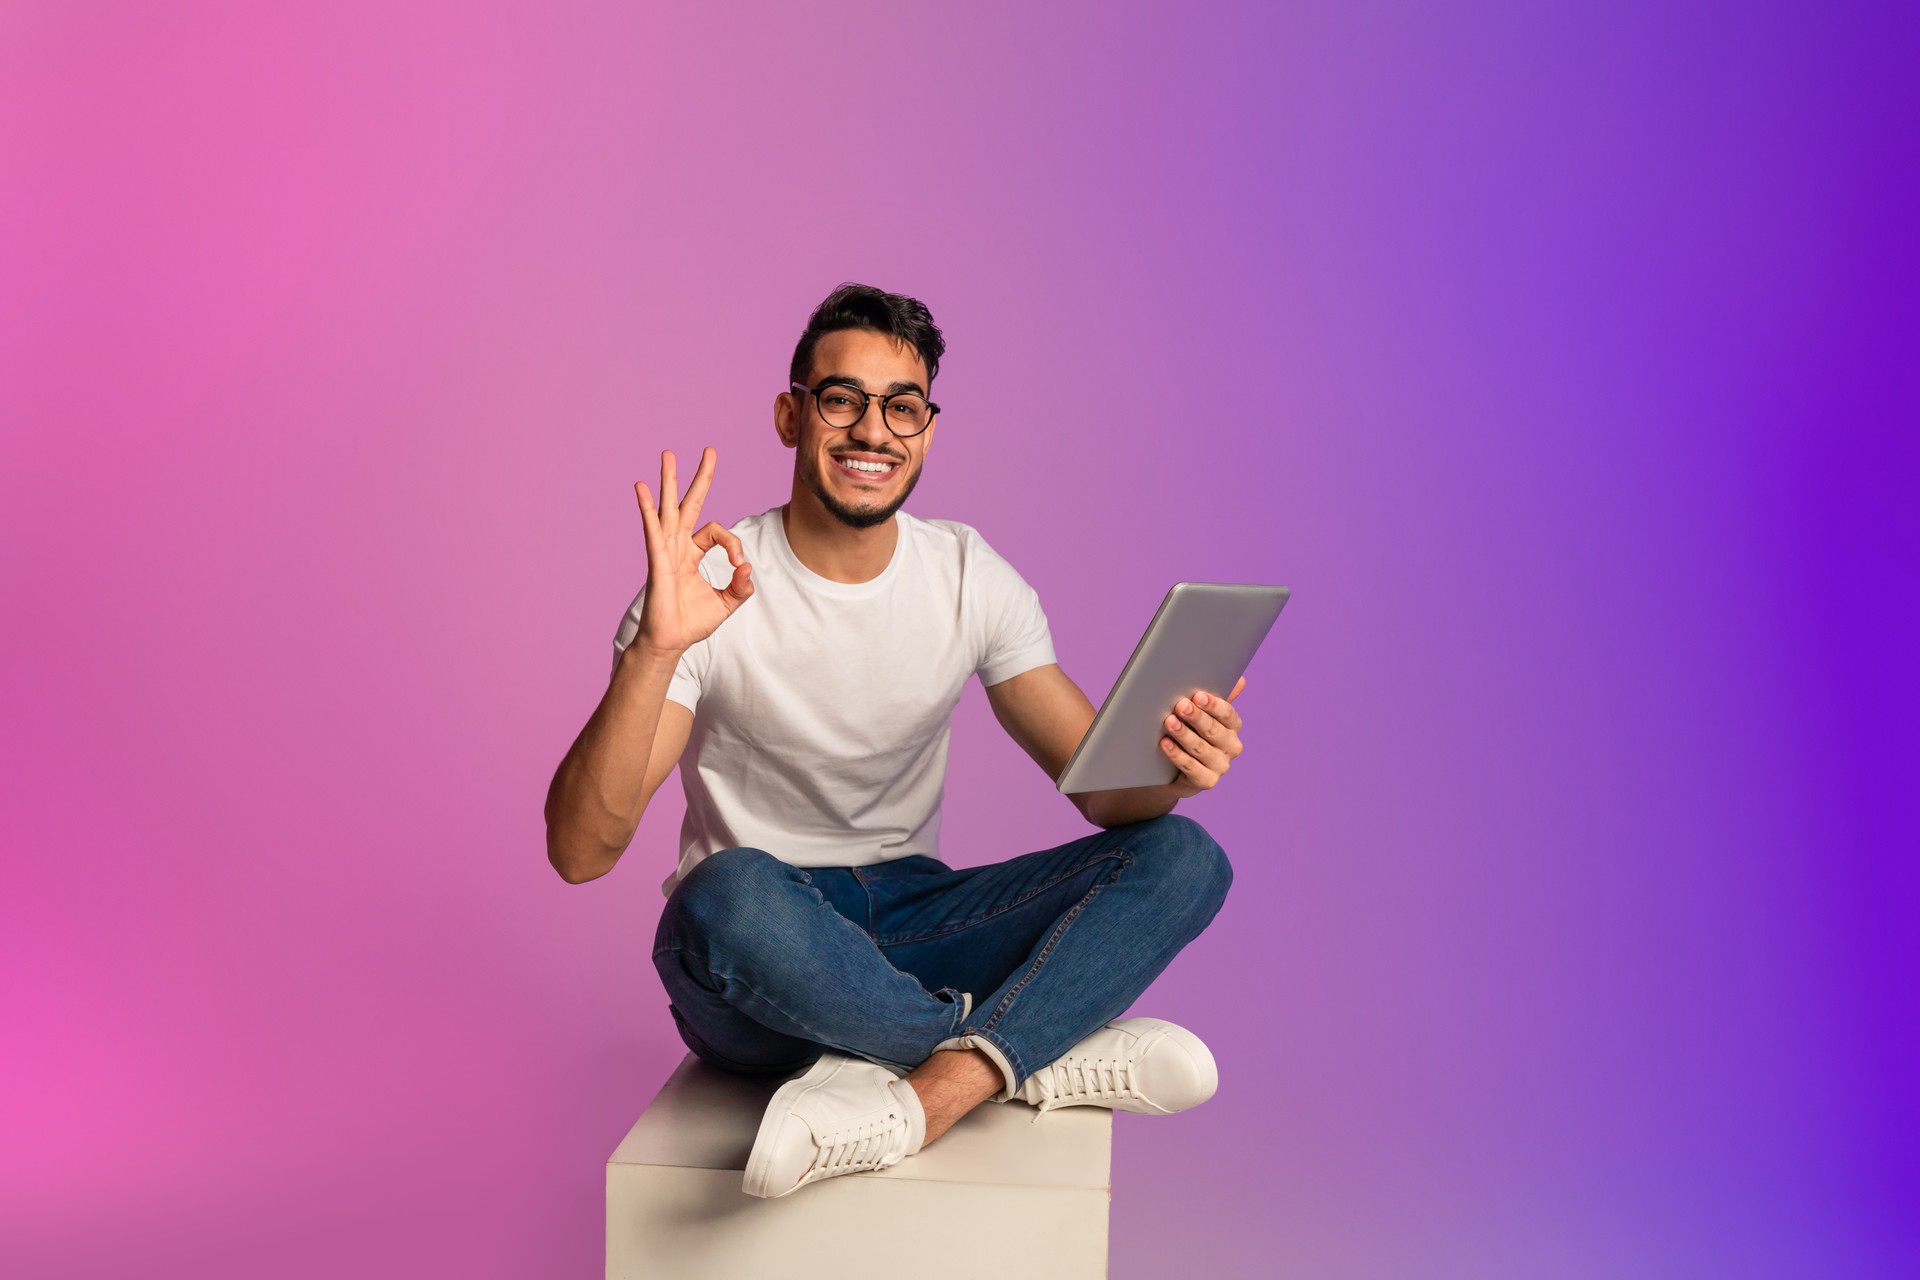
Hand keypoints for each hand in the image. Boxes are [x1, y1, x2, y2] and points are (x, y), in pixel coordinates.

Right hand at [632, 447, 753, 654]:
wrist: (670, 642)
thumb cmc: (692, 623)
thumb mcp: (727, 603)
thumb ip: (741, 586)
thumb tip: (748, 568)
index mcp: (692, 554)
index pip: (717, 531)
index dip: (733, 544)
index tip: (739, 565)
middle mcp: (678, 546)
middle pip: (689, 504)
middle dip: (699, 477)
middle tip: (709, 450)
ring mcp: (665, 551)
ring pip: (668, 509)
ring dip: (669, 481)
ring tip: (668, 454)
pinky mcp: (657, 561)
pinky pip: (652, 530)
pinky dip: (647, 509)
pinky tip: (641, 488)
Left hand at [1159, 675, 1247, 797]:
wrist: (1175, 769)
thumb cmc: (1190, 733)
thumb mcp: (1201, 715)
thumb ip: (1215, 699)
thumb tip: (1240, 680)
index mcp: (1233, 727)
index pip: (1228, 715)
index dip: (1213, 705)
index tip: (1197, 695)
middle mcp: (1231, 747)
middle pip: (1214, 731)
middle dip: (1196, 717)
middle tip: (1180, 705)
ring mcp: (1221, 766)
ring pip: (1201, 748)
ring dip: (1184, 734)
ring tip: (1169, 722)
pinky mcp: (1207, 781)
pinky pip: (1191, 767)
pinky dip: (1177, 754)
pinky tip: (1165, 743)